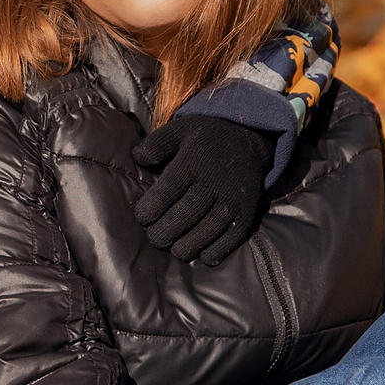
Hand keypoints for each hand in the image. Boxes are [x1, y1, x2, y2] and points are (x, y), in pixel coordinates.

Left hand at [132, 114, 270, 264]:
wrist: (247, 137)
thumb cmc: (205, 138)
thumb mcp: (177, 131)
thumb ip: (155, 145)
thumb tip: (138, 159)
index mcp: (191, 164)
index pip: (165, 193)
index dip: (149, 210)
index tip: (143, 216)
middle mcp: (212, 184)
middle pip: (184, 216)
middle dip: (164, 232)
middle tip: (155, 237)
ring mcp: (231, 200)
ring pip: (207, 232)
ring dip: (187, 245)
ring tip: (176, 248)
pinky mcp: (246, 212)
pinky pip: (232, 238)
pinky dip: (216, 251)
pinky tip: (204, 254)